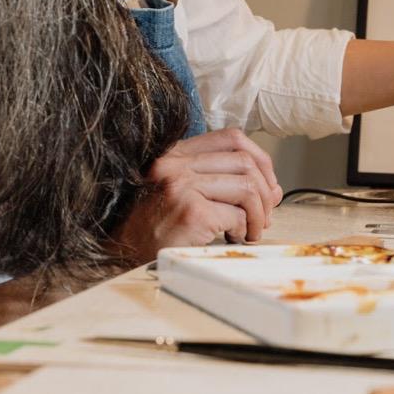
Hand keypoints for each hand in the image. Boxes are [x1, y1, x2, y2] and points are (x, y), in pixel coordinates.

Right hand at [110, 128, 282, 262]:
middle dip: (265, 190)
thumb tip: (273, 190)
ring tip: (253, 231)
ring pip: (247, 186)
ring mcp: (182, 186)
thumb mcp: (184, 193)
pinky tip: (235, 239)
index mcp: (175, 154)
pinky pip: (238, 215)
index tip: (267, 183)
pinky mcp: (191, 213)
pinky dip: (245, 229)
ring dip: (259, 213)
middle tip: (266, 215)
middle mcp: (176, 164)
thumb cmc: (152, 229)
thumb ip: (223, 183)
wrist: (120, 256)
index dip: (259, 158)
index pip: (231, 137)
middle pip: (244, 161)